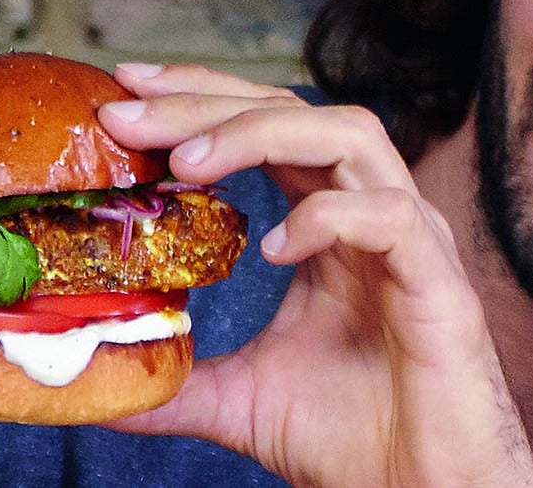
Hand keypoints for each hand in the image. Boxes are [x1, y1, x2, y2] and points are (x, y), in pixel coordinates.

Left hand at [102, 64, 532, 487]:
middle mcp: (373, 213)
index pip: (268, 126)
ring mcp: (411, 241)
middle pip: (297, 110)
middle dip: (208, 100)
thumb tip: (92, 380)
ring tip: (188, 160)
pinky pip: (389, 216)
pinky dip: (327, 217)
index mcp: (331, 225)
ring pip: (349, 134)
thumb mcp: (241, 400)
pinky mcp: (439, 283)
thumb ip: (178, 377)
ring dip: (261, 133)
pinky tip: (272, 246)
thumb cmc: (355, 439)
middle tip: (126, 109)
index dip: (200, 99)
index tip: (124, 95)